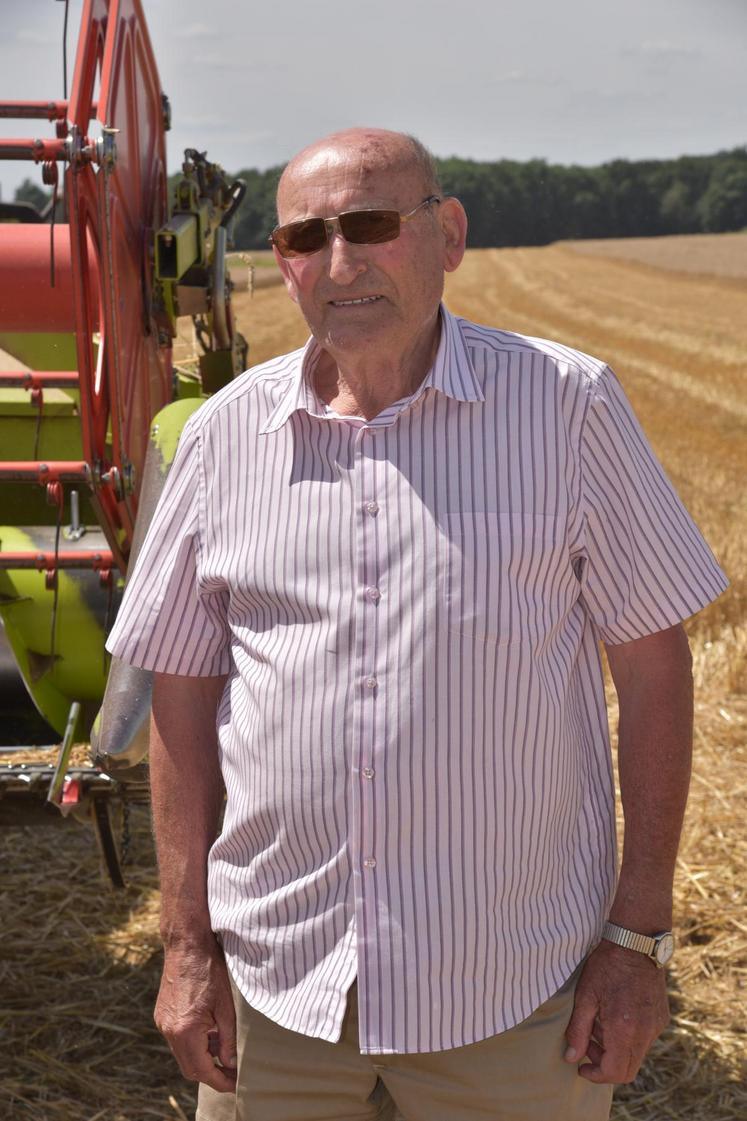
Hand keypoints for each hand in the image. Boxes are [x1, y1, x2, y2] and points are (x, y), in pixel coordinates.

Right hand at [155, 940, 236, 1091]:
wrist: (186, 944)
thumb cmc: (209, 970)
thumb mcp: (225, 1007)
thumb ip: (227, 1040)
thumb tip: (231, 1064)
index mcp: (185, 1031)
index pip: (202, 1070)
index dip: (220, 1081)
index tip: (235, 1084)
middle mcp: (169, 1031)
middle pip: (189, 1068)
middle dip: (211, 1074)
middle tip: (232, 1073)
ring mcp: (162, 1023)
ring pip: (182, 1056)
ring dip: (202, 1059)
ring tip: (223, 1050)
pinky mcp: (161, 1016)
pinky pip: (177, 1041)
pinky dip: (193, 1045)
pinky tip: (209, 1033)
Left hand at [564, 940, 669, 1083]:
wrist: (636, 943)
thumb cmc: (607, 965)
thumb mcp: (585, 996)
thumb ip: (578, 1031)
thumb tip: (571, 1058)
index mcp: (625, 1029)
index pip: (614, 1072)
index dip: (596, 1075)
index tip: (581, 1066)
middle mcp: (645, 1033)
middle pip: (627, 1070)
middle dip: (604, 1064)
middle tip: (587, 1045)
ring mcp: (656, 1026)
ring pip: (636, 1056)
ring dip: (615, 1050)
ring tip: (598, 1025)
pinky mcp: (661, 1018)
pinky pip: (644, 1041)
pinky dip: (627, 1039)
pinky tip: (613, 1017)